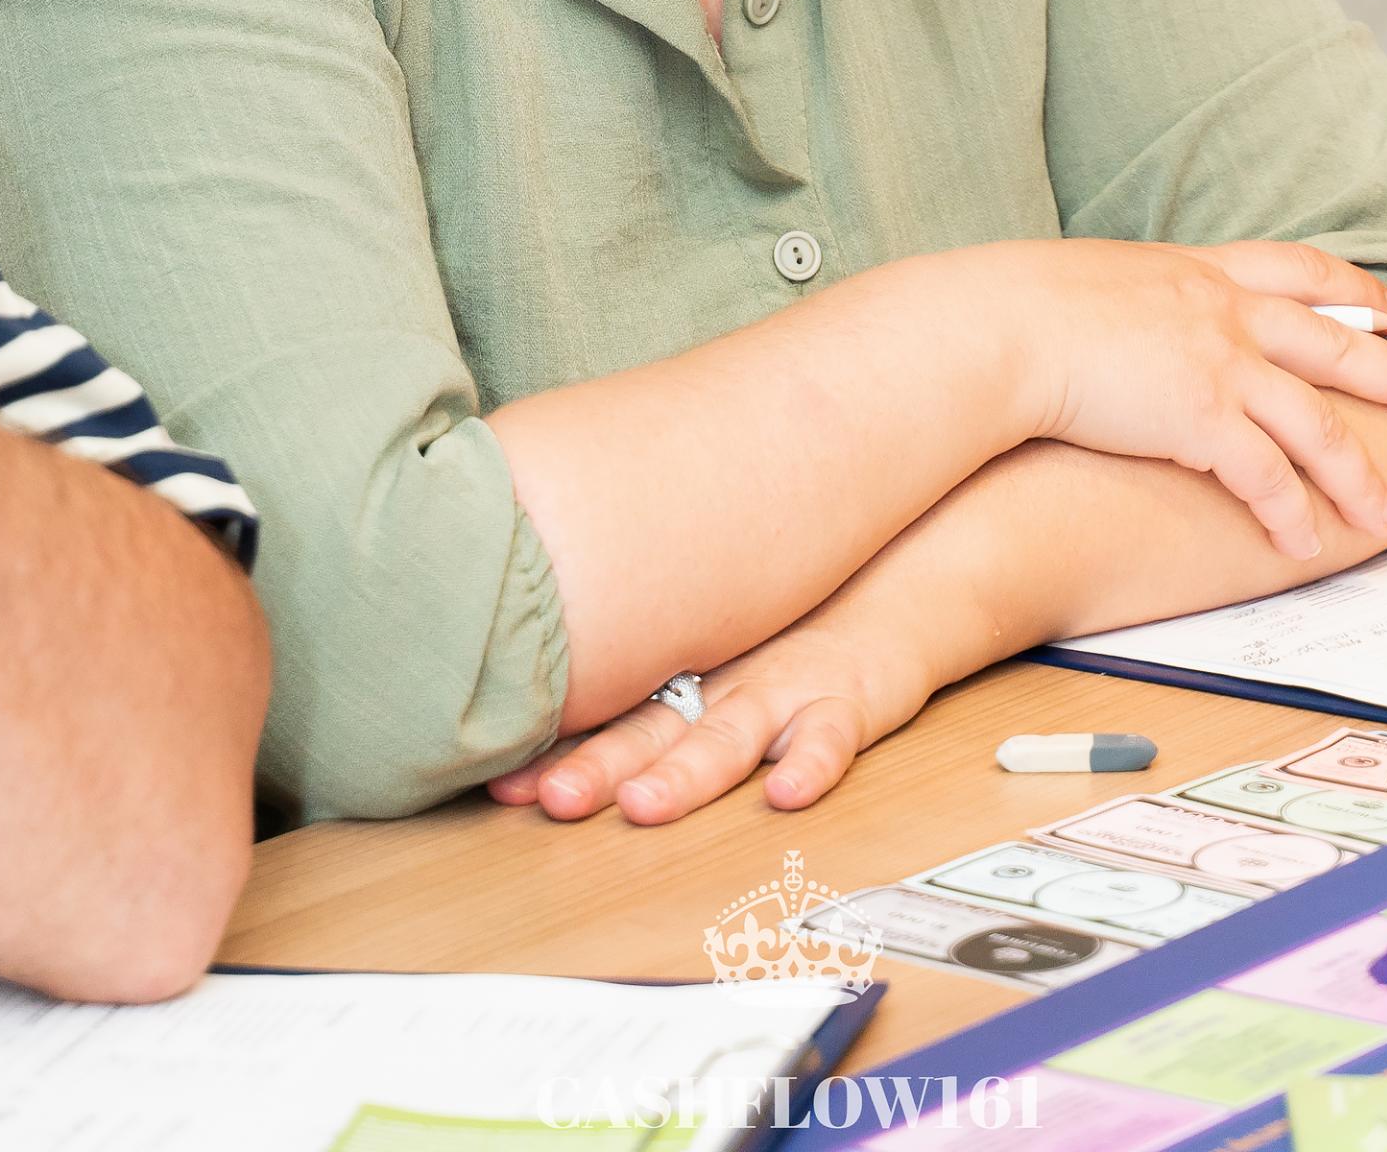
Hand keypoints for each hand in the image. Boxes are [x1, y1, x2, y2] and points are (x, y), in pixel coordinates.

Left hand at [486, 601, 936, 826]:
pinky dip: (811, 763)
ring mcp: (783, 692)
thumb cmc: (788, 634)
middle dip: (599, 767)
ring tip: (644, 804)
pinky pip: (831, 736)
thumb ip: (645, 691)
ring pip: (729, 735)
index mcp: (682, 681)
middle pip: (651, 730)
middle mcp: (721, 686)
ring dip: (686, 771)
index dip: (556, 752)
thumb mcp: (711, 653)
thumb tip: (539, 712)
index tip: (498, 784)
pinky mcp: (847, 701)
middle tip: (550, 799)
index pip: (608, 721)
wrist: (889, 583)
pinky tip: (786, 791)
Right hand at [1003, 237, 1386, 560]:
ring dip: (1357, 473)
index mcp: (1200, 272)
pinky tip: (1305, 543)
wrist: (1003, 325)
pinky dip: (1291, 512)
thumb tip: (1135, 321)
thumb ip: (1141, 300)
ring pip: (1317, 423)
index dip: (1353, 291)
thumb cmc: (1023, 305)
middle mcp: (1224, 311)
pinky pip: (1267, 476)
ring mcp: (1220, 363)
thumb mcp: (1098, 280)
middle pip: (1336, 343)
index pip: (1299, 271)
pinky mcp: (1203, 417)